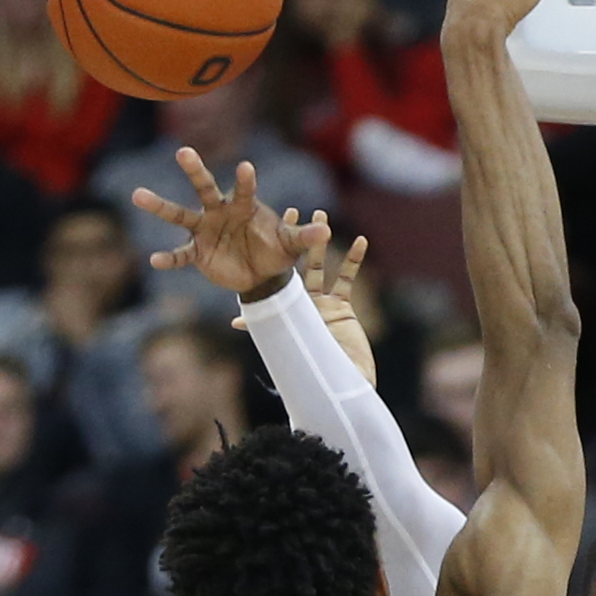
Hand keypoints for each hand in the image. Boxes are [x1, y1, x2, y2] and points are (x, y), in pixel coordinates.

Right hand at [131, 149, 329, 294]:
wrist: (262, 275)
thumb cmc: (276, 250)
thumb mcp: (292, 244)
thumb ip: (305, 236)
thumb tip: (327, 232)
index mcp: (244, 205)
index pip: (244, 189)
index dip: (245, 180)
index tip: (246, 167)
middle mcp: (219, 212)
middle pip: (204, 188)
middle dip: (195, 171)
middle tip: (183, 151)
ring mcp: (205, 230)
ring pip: (179, 214)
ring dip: (160, 206)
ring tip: (137, 194)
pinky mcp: (198, 252)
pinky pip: (181, 254)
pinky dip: (169, 258)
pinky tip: (155, 260)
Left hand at [232, 214, 377, 386]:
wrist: (339, 384)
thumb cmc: (309, 372)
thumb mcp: (285, 344)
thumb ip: (266, 329)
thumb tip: (236, 322)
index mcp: (283, 309)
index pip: (275, 276)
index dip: (272, 253)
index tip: (267, 229)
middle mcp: (300, 303)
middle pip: (296, 263)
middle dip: (295, 239)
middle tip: (293, 211)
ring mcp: (323, 304)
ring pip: (322, 265)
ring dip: (322, 241)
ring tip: (321, 216)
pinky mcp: (343, 308)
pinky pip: (348, 279)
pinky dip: (354, 260)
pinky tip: (359, 241)